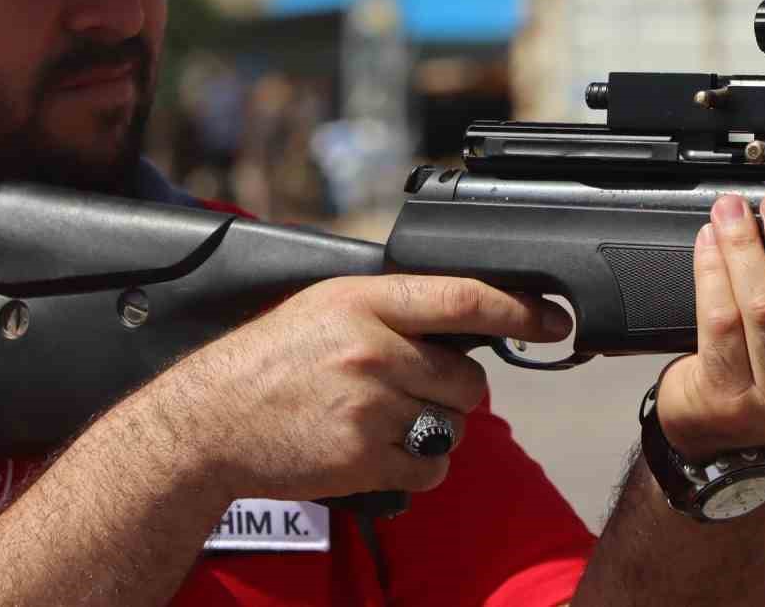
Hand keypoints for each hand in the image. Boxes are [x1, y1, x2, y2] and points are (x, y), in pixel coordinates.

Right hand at [161, 275, 570, 501]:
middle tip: (410, 387)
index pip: (464, 298)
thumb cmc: (271, 360)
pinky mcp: (365, 457)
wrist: (210, 422)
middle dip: (453, 388)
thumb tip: (468, 309)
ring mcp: (371, 407)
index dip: (519, 310)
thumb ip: (392, 305)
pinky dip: (418, 463)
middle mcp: (373, 350)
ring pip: (452, 424)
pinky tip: (378, 448)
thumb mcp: (325, 304)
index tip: (553, 319)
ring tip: (381, 417)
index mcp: (365, 301)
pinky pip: (432, 465)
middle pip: (467, 377)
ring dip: (432, 426)